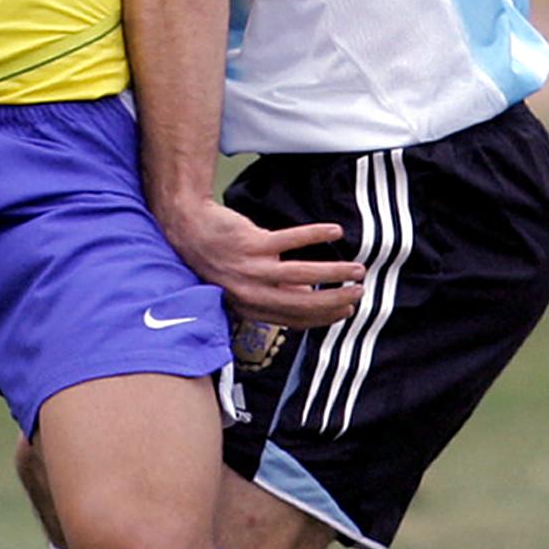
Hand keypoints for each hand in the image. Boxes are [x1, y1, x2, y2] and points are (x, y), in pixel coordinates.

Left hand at [162, 198, 363, 327]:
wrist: (189, 230)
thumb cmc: (218, 259)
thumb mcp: (244, 285)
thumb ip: (276, 292)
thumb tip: (308, 293)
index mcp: (251, 307)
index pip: (295, 319)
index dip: (324, 316)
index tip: (346, 310)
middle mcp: (252, 293)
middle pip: (302, 302)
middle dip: (335, 299)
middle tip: (359, 293)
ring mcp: (252, 268)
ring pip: (302, 274)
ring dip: (333, 272)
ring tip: (356, 268)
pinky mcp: (252, 243)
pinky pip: (291, 240)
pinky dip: (315, 235)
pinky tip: (335, 232)